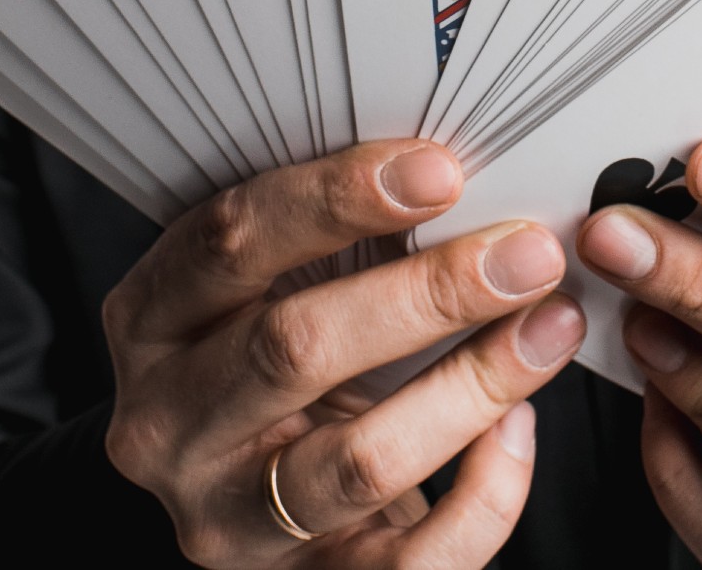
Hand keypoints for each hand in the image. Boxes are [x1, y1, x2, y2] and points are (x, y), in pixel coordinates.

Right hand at [103, 139, 585, 568]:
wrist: (243, 495)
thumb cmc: (272, 358)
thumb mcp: (267, 288)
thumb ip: (330, 240)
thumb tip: (457, 180)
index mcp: (151, 321)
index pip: (228, 243)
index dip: (337, 199)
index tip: (441, 170)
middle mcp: (170, 424)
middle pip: (295, 348)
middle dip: (429, 293)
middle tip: (526, 254)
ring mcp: (229, 518)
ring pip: (359, 460)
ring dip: (474, 385)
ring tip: (550, 326)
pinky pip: (411, 562)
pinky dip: (485, 494)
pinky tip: (522, 427)